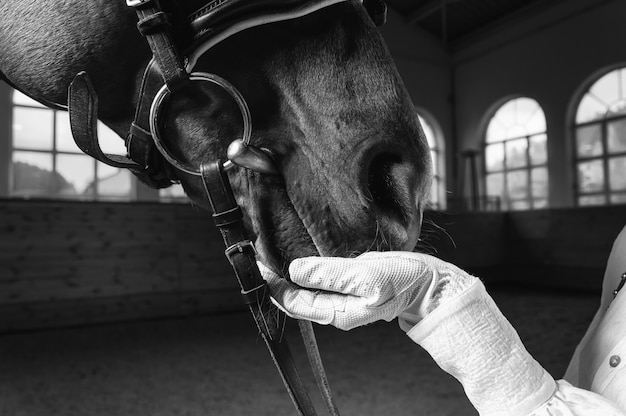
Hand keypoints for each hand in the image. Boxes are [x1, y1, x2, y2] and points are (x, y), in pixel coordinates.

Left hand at [258, 251, 475, 330]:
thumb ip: (329, 274)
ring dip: (289, 273)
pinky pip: (319, 281)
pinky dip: (306, 270)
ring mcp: (342, 299)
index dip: (272, 282)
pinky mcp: (349, 287)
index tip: (259, 260)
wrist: (431, 285)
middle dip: (276, 277)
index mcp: (336, 312)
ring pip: (305, 289)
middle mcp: (335, 309)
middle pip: (294, 297)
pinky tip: (302, 255)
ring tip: (275, 252)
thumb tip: (294, 272)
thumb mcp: (366, 274)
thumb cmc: (404, 279)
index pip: (292, 300)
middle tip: (262, 252)